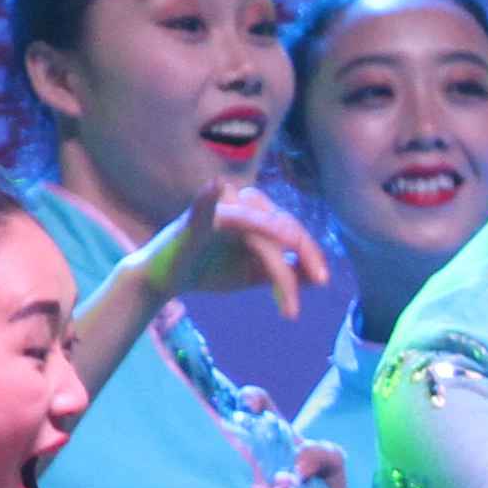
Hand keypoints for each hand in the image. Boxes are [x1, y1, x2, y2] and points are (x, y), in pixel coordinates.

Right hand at [138, 180, 332, 322]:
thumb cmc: (208, 270)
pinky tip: (216, 186)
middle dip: (297, 265)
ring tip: (285, 284)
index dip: (312, 255)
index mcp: (257, 216)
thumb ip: (284, 272)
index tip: (323, 282)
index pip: (293, 231)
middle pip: (282, 229)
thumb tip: (318, 276)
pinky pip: (202, 207)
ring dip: (273, 261)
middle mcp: (241, 207)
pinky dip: (207, 197)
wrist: (165, 281)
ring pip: (257, 228)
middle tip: (300, 301)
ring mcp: (218, 212)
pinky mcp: (193, 221)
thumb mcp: (252, 274)